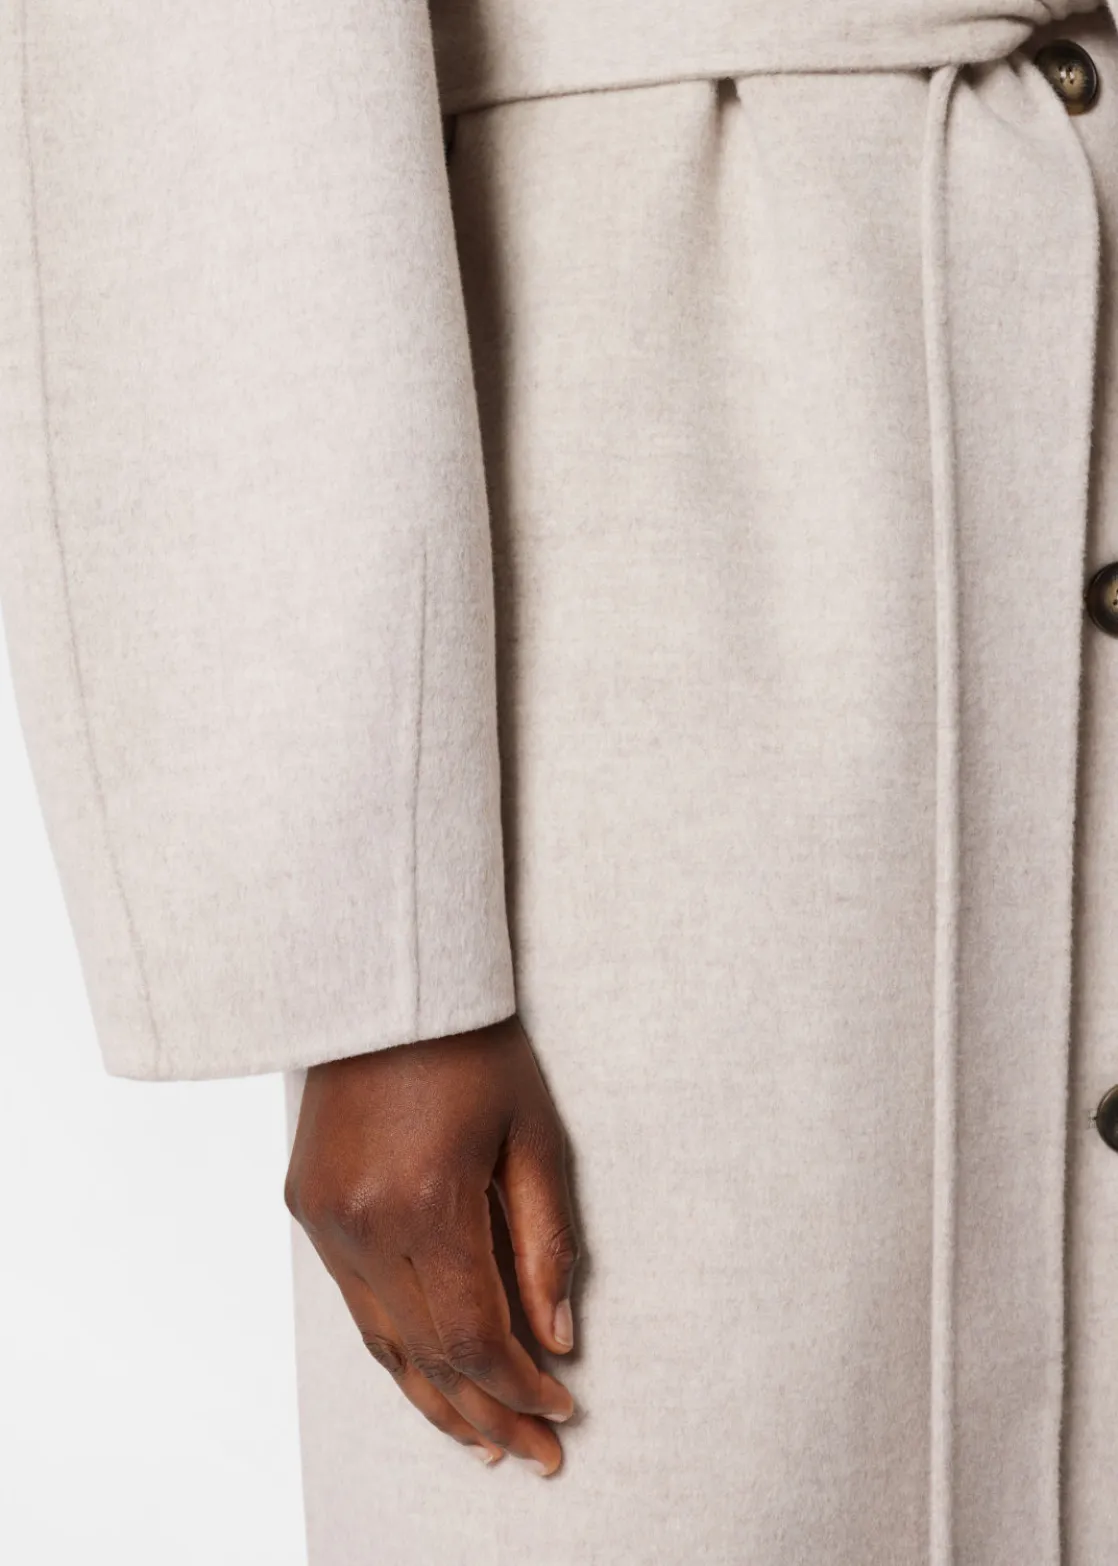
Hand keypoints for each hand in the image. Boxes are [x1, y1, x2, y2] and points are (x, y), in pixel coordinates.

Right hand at [283, 1014, 579, 1473]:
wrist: (384, 984)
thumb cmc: (473, 1045)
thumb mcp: (533, 1135)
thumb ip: (546, 1242)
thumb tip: (558, 1337)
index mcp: (425, 1202)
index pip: (474, 1335)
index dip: (519, 1387)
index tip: (562, 1410)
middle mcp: (361, 1224)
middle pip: (427, 1353)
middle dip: (485, 1412)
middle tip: (534, 1454)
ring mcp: (325, 1219)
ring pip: (382, 1342)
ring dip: (434, 1396)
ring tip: (483, 1441)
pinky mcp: (308, 1207)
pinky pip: (355, 1304)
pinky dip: (397, 1347)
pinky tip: (428, 1375)